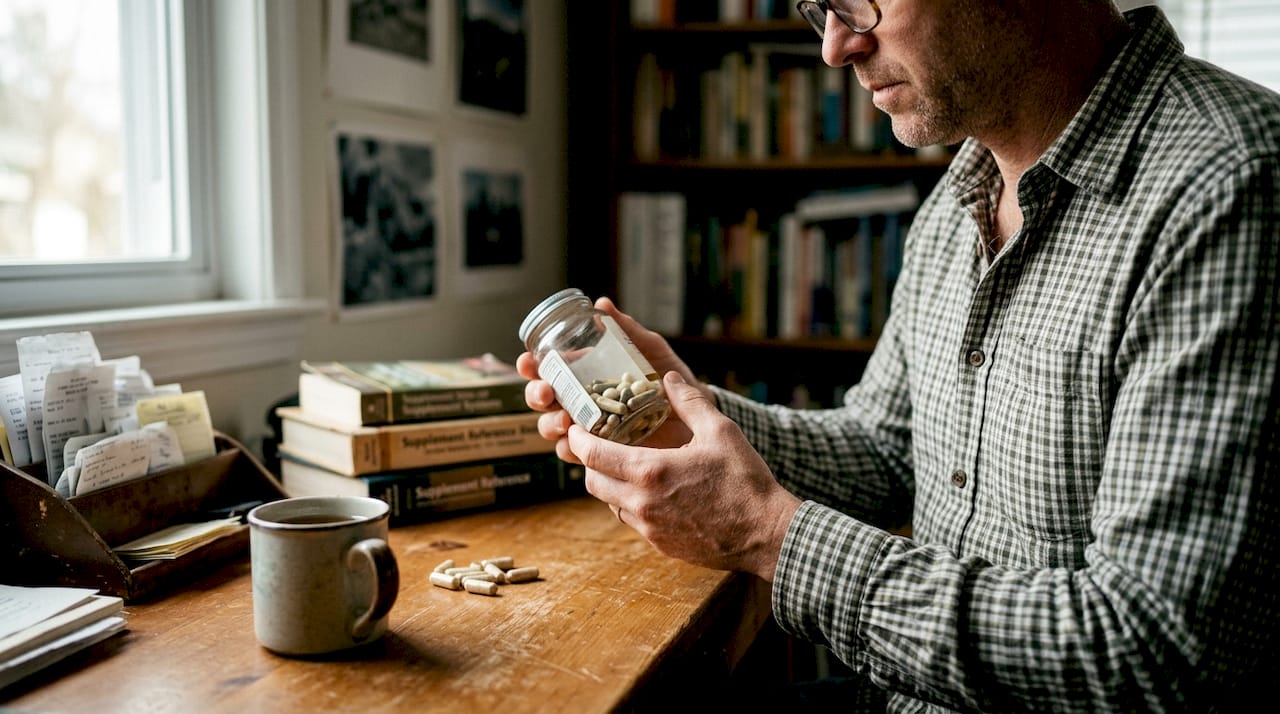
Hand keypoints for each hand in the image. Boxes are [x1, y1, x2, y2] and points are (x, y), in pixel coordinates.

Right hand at [517, 296, 710, 461]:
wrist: (698, 416)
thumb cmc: (672, 381)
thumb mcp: (650, 351)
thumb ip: (628, 330)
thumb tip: (603, 303)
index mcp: (586, 375)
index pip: (549, 369)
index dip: (531, 366)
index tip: (528, 362)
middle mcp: (582, 402)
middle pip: (542, 400)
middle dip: (536, 395)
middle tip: (546, 392)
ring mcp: (590, 429)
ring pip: (553, 429)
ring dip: (551, 423)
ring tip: (566, 420)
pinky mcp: (602, 454)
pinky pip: (576, 455)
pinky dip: (571, 449)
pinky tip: (578, 444)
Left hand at [569, 370, 801, 580]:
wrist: (766, 534)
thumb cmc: (745, 481)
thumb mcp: (720, 431)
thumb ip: (689, 402)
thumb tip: (669, 379)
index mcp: (650, 471)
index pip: (592, 454)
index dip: (578, 438)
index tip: (576, 426)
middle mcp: (641, 503)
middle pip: (592, 481)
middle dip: (590, 461)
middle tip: (599, 443)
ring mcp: (649, 528)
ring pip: (610, 503)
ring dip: (610, 483)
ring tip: (626, 465)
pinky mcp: (660, 545)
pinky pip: (631, 521)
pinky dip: (630, 503)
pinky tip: (651, 490)